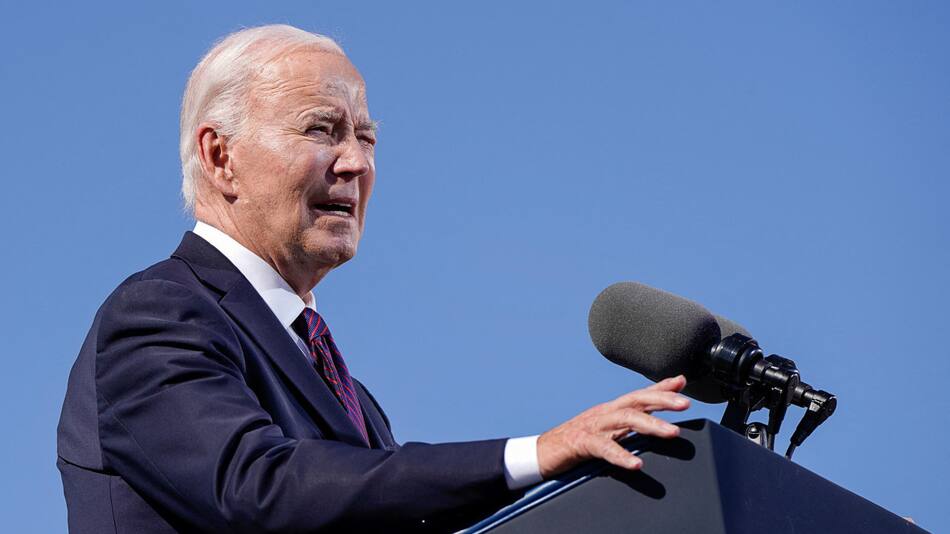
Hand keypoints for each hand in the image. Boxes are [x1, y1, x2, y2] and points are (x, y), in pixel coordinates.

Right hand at [536, 375, 689, 478]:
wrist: (542, 452)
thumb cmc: (578, 442)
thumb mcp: (608, 431)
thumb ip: (630, 424)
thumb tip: (656, 422)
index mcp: (611, 410)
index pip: (639, 395)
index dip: (661, 388)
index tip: (683, 383)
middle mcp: (604, 413)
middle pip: (636, 400)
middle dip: (662, 400)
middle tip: (686, 404)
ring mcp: (593, 426)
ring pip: (625, 419)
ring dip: (651, 424)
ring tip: (672, 433)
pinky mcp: (581, 443)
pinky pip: (604, 448)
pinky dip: (621, 455)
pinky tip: (636, 464)